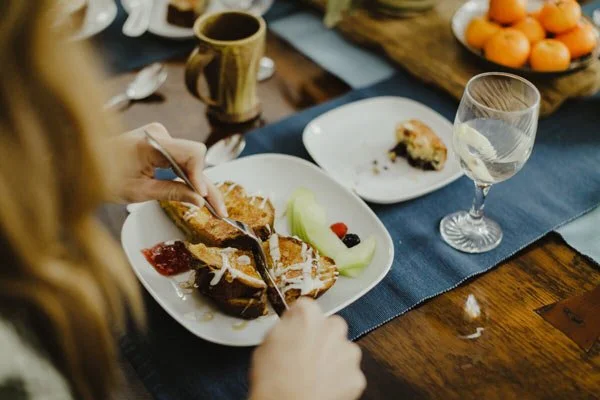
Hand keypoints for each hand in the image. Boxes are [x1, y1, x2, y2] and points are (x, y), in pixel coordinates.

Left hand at [112, 123, 226, 215]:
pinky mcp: (160, 143)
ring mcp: (160, 137)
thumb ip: (171, 192)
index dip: (201, 175)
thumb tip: (199, 200)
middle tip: (220, 211)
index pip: (192, 153)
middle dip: (207, 185)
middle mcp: (159, 134)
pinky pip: (182, 159)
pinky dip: (190, 176)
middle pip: (195, 159)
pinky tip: (201, 194)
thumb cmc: (102, 176)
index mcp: (150, 142)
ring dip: (200, 182)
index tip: (202, 197)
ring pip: (191, 161)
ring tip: (214, 207)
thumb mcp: (137, 191)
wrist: (80, 162)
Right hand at [249, 299, 365, 399]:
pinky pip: (348, 374)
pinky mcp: (356, 376)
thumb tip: (289, 329)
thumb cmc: (272, 379)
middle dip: (320, 338)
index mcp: (308, 315)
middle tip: (304, 356)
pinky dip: (339, 380)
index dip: (298, 322)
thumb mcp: (265, 343)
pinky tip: (321, 388)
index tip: (293, 332)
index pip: (305, 308)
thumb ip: (284, 329)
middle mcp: (333, 328)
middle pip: (329, 326)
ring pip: (342, 350)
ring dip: (332, 359)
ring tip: (312, 376)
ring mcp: (348, 352)